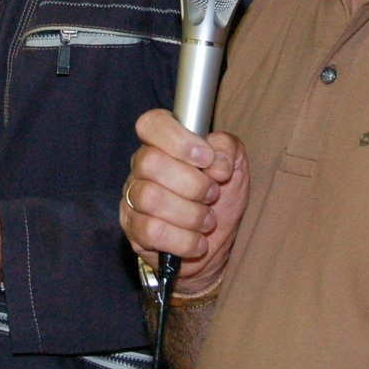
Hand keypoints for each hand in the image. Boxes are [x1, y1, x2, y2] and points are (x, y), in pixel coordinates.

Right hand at [119, 109, 248, 294]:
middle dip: (193, 183)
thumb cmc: (222, 198)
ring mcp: (133, 198)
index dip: (178, 139)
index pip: (152, 123)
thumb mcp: (235, 166)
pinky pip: (151, 231)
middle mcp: (142, 167)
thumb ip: (227, 148)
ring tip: (207, 220)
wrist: (216, 244)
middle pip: (151, 162)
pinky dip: (183, 240)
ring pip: (151, 198)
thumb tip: (216, 157)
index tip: (206, 158)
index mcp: (164, 143)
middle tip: (212, 194)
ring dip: (191, 214)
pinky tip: (197, 242)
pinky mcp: (133, 230)